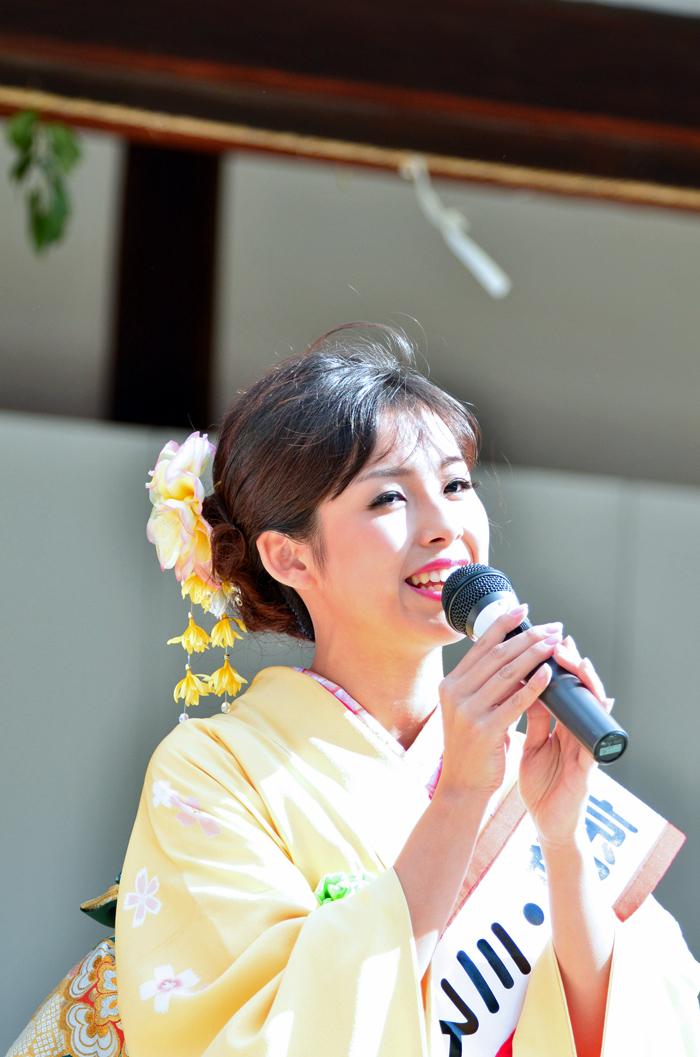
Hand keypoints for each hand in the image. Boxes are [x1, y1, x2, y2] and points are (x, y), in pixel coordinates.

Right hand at [438, 605, 563, 800]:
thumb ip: (486, 685)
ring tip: (555, 642)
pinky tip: (549, 673)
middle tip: (552, 627)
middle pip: (497, 655)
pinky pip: (516, 701)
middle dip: (528, 636)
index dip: (503, 624)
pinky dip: (534, 685)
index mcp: (451, 684)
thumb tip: (515, 656)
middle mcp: (455, 692)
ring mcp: (468, 710)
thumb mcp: (471, 710)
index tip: (523, 608)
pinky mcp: (485, 729)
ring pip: (508, 673)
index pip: (480, 645)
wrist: (463, 787)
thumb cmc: (474, 748)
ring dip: (535, 654)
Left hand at [518, 635, 614, 846]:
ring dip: (587, 683)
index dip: (554, 665)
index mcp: (558, 726)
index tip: (544, 639)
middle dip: (571, 664)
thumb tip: (523, 685)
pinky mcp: (587, 767)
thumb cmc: (542, 785)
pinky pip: (594, 738)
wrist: (548, 824)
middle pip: (578, 691)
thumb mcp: (532, 746)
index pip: (559, 689)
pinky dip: (596, 720)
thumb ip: (533, 719)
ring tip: (579, 660)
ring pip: (592, 707)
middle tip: (560, 641)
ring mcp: (583, 747)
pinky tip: (601, 703)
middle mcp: (574, 732)